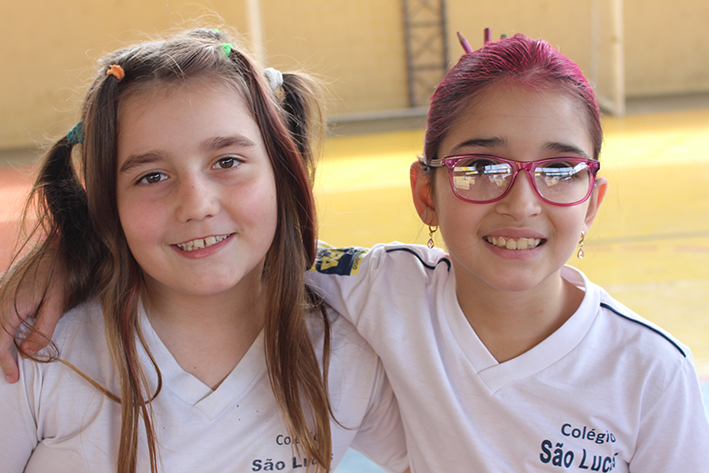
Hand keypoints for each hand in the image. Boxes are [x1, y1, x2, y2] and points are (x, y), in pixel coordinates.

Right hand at [0, 253, 65, 382]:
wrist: (57, 247)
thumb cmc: (60, 274)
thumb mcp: (57, 302)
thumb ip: (43, 328)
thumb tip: (28, 351)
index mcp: (9, 307)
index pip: (0, 342)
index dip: (5, 362)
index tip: (13, 378)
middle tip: (11, 374)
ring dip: (0, 343)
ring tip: (9, 360)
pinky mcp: (2, 290)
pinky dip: (0, 331)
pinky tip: (10, 339)